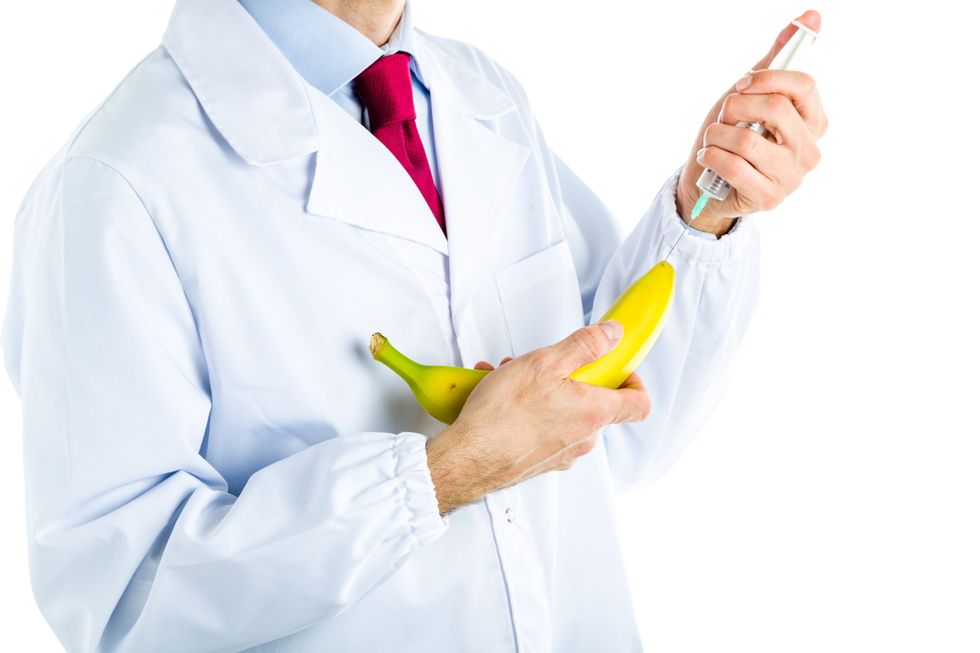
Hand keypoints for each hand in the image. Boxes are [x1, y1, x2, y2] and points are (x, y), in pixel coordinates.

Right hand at [424, 321, 650, 513]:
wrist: (468, 458)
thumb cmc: (502, 414)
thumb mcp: (545, 363)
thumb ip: (584, 346)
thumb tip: (612, 334)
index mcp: (594, 413)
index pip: (639, 404)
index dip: (633, 381)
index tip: (617, 367)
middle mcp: (584, 439)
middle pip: (595, 403)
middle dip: (570, 378)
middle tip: (545, 365)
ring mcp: (562, 454)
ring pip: (564, 414)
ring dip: (543, 392)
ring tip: (509, 377)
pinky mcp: (540, 462)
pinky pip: (543, 430)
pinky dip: (529, 412)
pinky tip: (500, 397)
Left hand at [677, 10, 828, 235]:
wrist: (708, 181)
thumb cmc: (734, 135)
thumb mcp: (752, 93)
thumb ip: (778, 59)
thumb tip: (812, 16)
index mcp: (813, 120)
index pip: (803, 86)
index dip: (766, 79)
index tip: (740, 85)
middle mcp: (809, 149)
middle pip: (776, 109)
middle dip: (736, 107)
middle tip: (724, 116)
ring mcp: (792, 177)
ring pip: (749, 141)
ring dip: (717, 136)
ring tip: (712, 141)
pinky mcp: (769, 197)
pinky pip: (734, 167)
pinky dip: (711, 157)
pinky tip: (708, 159)